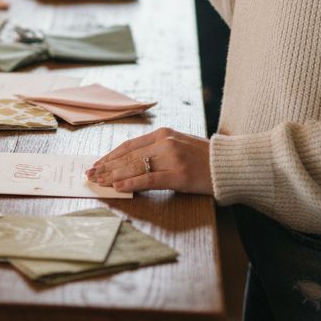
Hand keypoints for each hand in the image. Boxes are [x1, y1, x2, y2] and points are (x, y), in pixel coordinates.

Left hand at [85, 127, 214, 194]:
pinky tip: (117, 187)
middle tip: (90, 174)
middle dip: (106, 166)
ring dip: (112, 175)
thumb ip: (157, 150)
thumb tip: (130, 163)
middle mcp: (164, 142)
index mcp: (163, 133)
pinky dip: (131, 183)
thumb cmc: (204, 158)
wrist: (230, 164)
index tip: (96, 163)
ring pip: (134, 166)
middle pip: (127, 156)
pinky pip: (149, 179)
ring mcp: (171, 158)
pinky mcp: (178, 175)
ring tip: (98, 181)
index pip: (128, 145)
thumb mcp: (178, 145)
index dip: (110, 155)